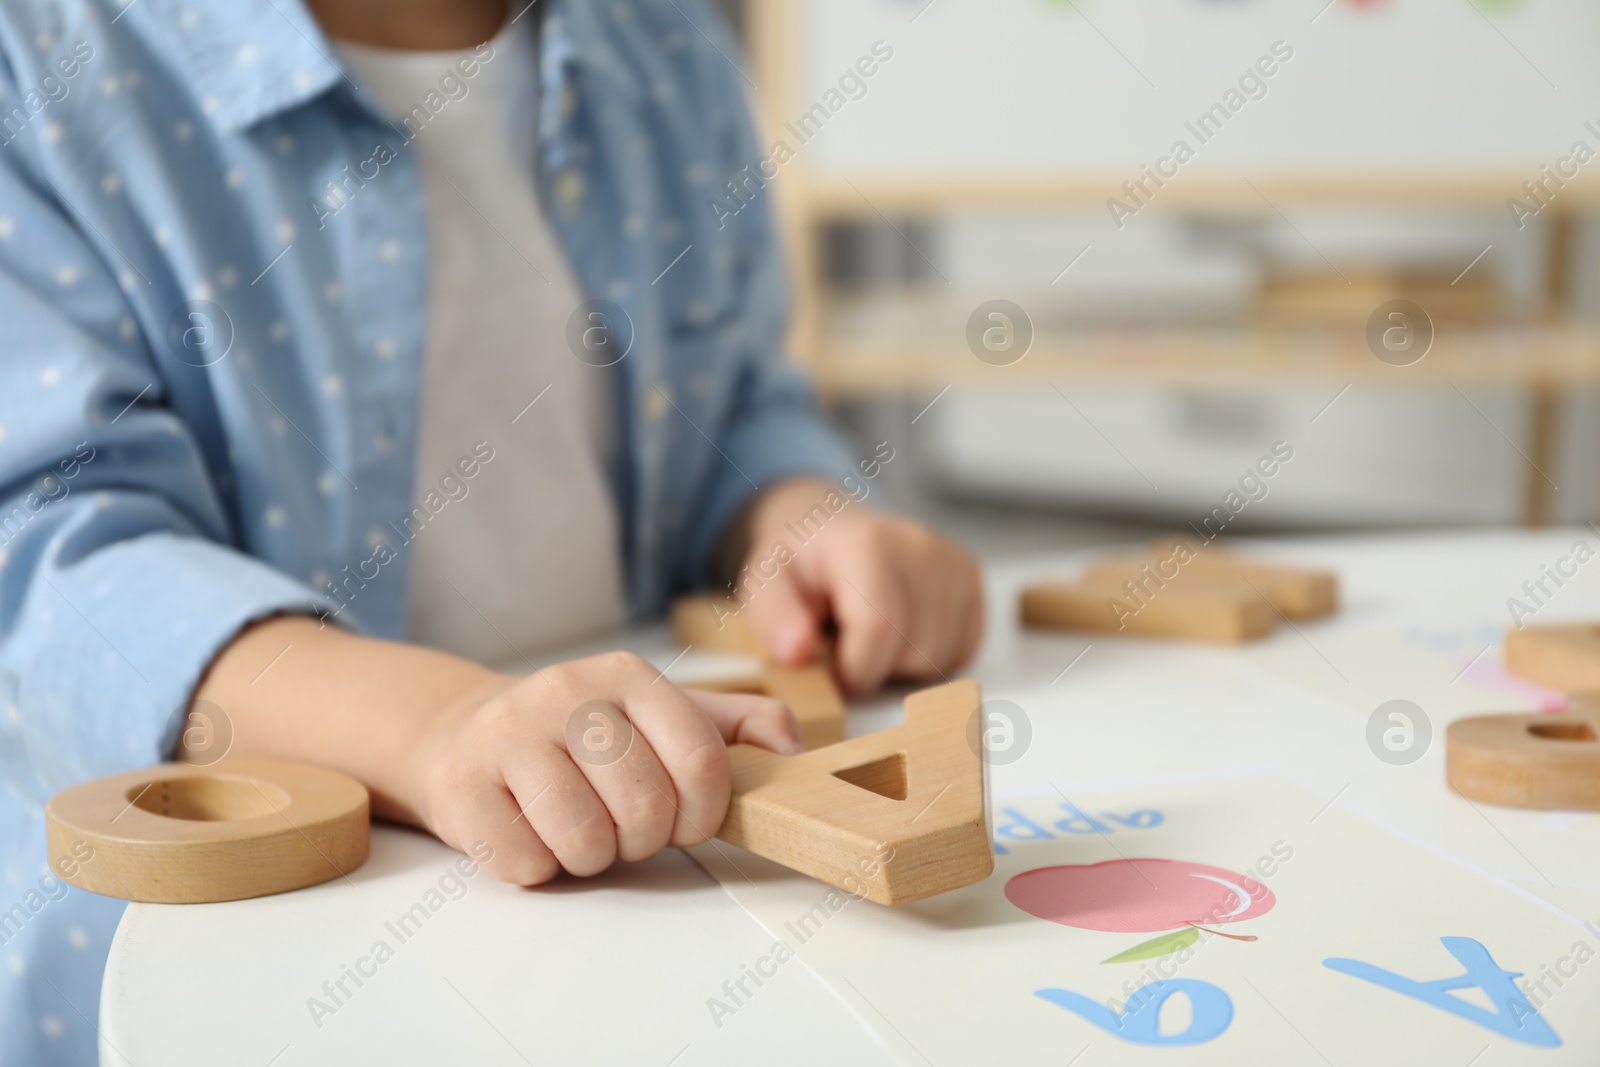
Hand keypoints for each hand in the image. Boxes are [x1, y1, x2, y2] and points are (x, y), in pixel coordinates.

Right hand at [408, 652, 800, 885]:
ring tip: (578, 828)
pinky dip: (538, 866)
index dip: (705, 814)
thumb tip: (793, 752)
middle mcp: (568, 692)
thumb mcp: (663, 717)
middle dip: (643, 839)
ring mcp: (509, 734)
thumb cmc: (583, 739)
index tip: (687, 824)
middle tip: (623, 827)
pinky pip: (527, 861)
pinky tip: (530, 831)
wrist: (471, 734)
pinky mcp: (463, 783)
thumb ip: (738, 728)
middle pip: (645, 807)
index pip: (702, 759)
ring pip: (585, 840)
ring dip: (591, 857)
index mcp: (629, 676)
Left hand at [730, 478, 983, 695]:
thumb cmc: (800, 562)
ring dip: (901, 665)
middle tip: (846, 642)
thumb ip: (775, 618)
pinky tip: (900, 630)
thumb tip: (797, 651)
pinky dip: (930, 656)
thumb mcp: (765, 583)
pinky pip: (962, 651)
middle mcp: (921, 547)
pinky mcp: (972, 579)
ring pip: (940, 659)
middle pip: (913, 652)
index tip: (830, 670)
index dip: (853, 671)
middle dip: (875, 668)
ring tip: (871, 631)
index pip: (880, 629)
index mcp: (867, 545)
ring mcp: (952, 563)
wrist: (829, 528)